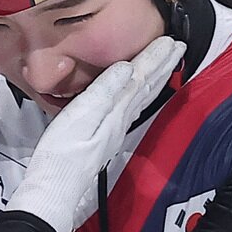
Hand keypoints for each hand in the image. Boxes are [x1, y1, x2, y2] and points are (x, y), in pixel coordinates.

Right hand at [7, 37, 185, 231]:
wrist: (54, 189)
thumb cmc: (61, 156)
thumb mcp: (79, 117)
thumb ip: (104, 92)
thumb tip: (127, 68)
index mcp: (116, 113)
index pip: (141, 79)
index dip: (154, 58)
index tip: (170, 41)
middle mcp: (120, 121)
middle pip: (147, 88)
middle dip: (162, 66)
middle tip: (178, 47)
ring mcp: (113, 130)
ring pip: (142, 98)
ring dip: (155, 78)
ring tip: (166, 64)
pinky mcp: (104, 138)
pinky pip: (131, 107)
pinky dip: (140, 94)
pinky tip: (137, 93)